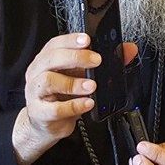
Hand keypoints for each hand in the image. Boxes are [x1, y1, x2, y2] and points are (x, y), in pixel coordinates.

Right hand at [12, 34, 137, 164]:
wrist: (46, 124)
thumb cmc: (63, 96)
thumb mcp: (83, 76)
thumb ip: (106, 62)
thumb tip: (128, 50)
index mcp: (47, 60)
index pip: (55, 44)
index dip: (71, 40)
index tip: (88, 40)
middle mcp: (38, 73)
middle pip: (51, 58)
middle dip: (75, 57)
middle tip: (96, 61)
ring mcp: (35, 93)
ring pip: (48, 81)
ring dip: (73, 82)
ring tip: (92, 86)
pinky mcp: (39, 113)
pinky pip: (54, 109)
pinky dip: (73, 105)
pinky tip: (87, 104)